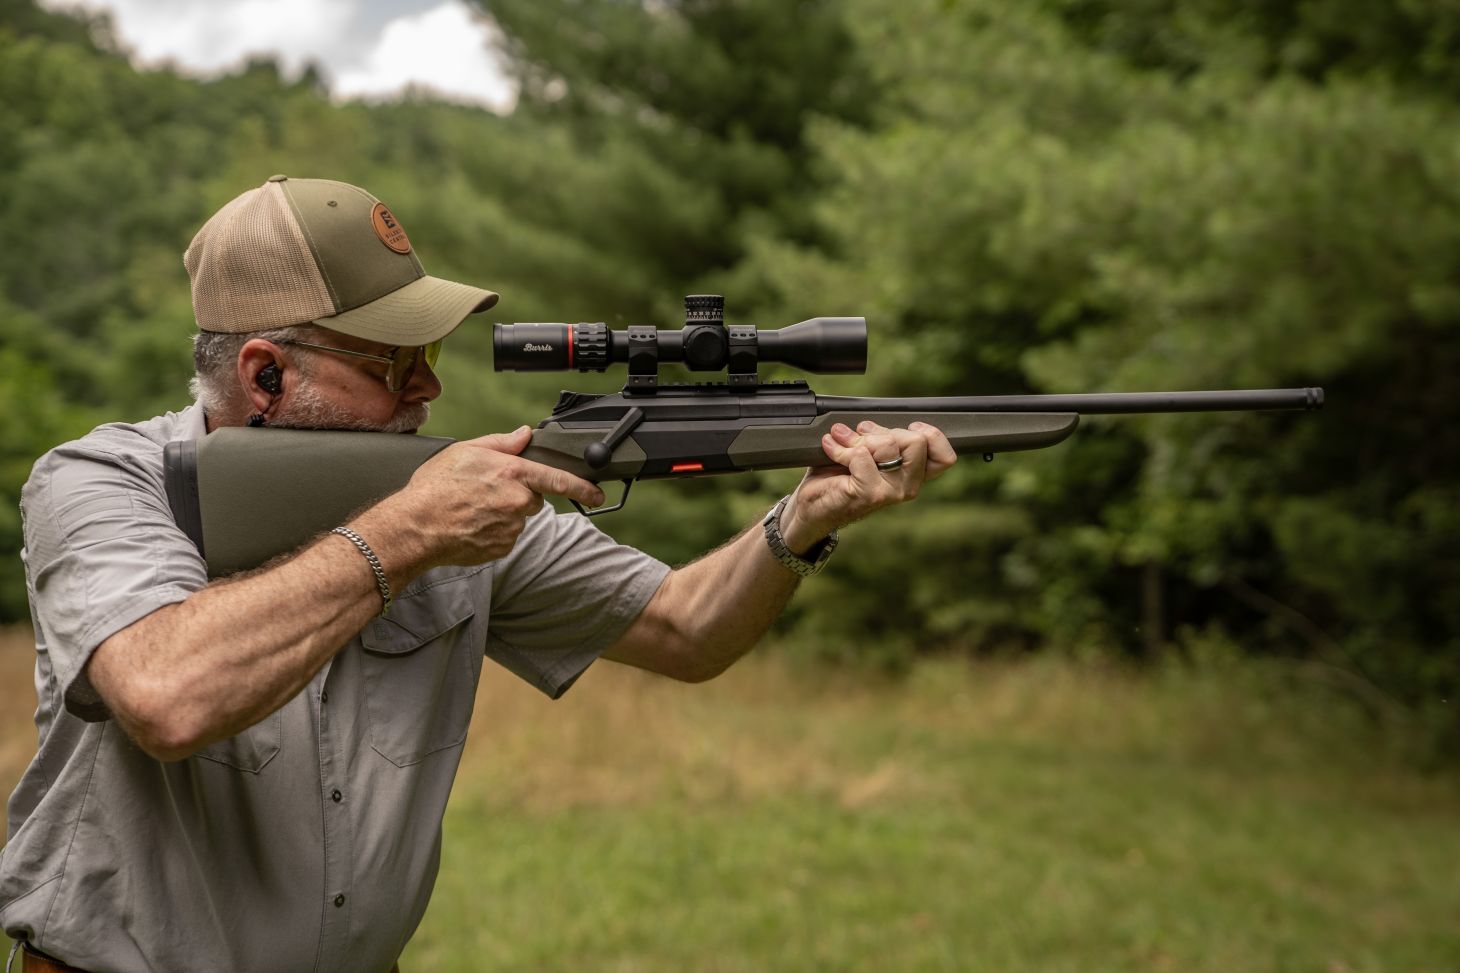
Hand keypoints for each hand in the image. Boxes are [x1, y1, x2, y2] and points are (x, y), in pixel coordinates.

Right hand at [380, 426, 604, 567]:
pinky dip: (494, 531)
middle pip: (533, 498)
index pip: (558, 479)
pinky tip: (472, 524)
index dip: (583, 488)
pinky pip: (506, 537)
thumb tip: (525, 435)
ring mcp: (511, 528)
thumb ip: (502, 443)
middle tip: (486, 492)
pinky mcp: (502, 548)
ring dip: (504, 513)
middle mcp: (517, 502)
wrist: (415, 526)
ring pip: (518, 518)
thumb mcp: (467, 451)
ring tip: (473, 508)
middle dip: (518, 494)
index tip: (598, 494)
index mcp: (513, 474)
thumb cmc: (435, 487)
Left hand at [779, 420, 956, 551]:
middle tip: (862, 435)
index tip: (910, 427)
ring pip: (889, 445)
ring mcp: (890, 492)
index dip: (932, 435)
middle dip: (885, 430)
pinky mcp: (869, 493)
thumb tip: (872, 420)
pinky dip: (841, 448)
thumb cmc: (839, 478)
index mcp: (913, 475)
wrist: (813, 506)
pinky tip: (831, 449)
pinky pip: (861, 455)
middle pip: (917, 441)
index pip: (945, 457)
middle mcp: (907, 487)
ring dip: (859, 437)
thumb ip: (881, 438)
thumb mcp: (867, 453)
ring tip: (841, 440)